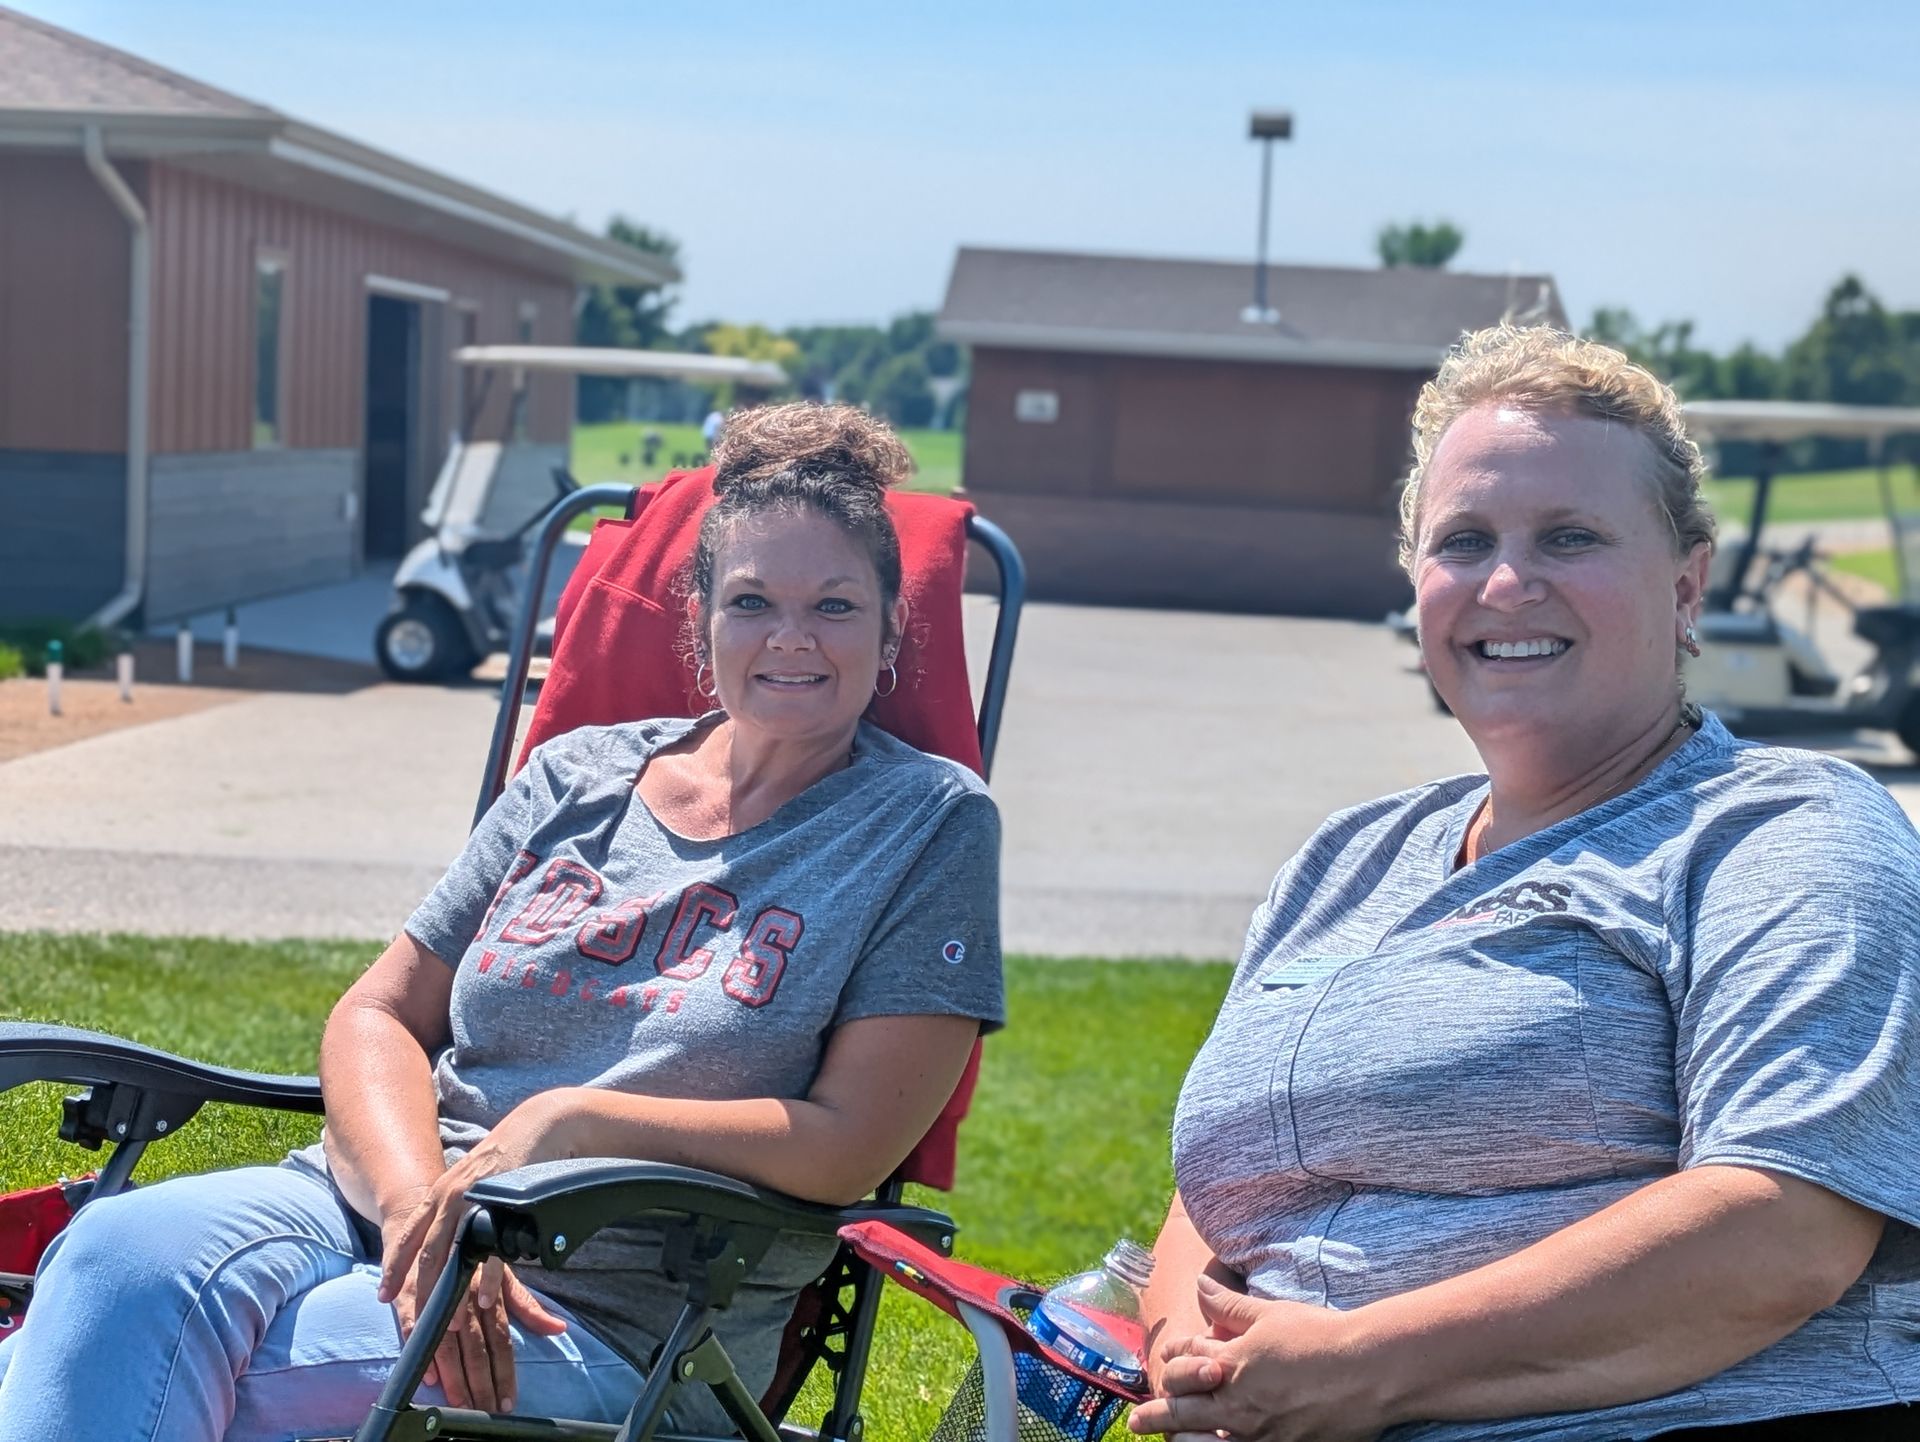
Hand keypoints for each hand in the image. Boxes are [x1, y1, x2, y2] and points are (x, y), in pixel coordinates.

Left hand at [376, 1095, 574, 1411]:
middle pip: (428, 1252)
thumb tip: (441, 1241)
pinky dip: (488, 1278)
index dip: (394, 1268)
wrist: (539, 1127)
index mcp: (440, 1192)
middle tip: (415, 1322)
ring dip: (450, 1291)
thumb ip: (453, 1208)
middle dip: (419, 1291)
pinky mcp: (504, 1205)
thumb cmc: (505, 1158)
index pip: (408, 1235)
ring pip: (455, 1254)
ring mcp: (477, 1200)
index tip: (383, 1296)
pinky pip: (493, 1250)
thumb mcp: (469, 1180)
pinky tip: (485, 1300)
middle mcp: (452, 1196)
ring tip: (449, 1322)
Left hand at [1128, 1276, 1389, 1441]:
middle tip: (1137, 1420)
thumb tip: (1198, 1284)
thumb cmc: (1321, 1336)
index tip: (1165, 1362)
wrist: (1369, 1371)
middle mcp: (1238, 1401)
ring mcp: (1258, 1431)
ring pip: (1204, 1440)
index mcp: (1231, 1362)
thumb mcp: (1270, 1314)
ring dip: (1181, 1438)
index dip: (1171, 1361)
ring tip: (1168, 1440)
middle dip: (1156, 1414)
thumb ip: (1229, 1306)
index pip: (1184, 1364)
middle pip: (1183, 1408)